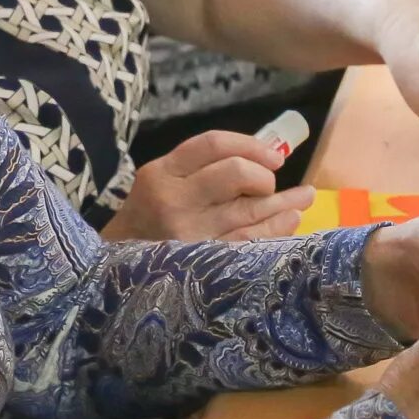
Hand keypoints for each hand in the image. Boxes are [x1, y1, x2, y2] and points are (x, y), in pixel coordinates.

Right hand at [102, 130, 313, 241]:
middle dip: (263, 176)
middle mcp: (173, 200)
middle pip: (234, 174)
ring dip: (285, 202)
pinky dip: (277, 228)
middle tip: (270, 183)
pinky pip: (251, 241)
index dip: (250, 145)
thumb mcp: (162, 185)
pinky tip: (291, 220)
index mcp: (161, 173)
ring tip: (304, 197)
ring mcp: (189, 234)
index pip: (212, 144)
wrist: (115, 273)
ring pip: (249, 210)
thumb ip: (201, 170)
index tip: (273, 155)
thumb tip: (265, 157)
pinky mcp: (204, 262)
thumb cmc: (148, 222)